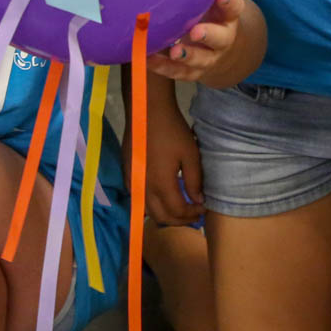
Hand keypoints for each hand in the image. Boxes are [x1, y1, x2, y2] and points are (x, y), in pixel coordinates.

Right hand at [138, 107, 205, 224]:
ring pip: (147, 210)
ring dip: (164, 215)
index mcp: (161, 184)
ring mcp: (132, 182)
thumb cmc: (172, 130)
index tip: (203, 208)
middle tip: (193, 214)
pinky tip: (161, 196)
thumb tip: (197, 200)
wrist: (146, 111)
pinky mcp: (127, 174)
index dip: (192, 214)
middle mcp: (143, 188)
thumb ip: (194, 180)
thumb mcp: (190, 154)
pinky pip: (138, 198)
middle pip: (161, 217)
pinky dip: (151, 204)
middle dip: (179, 220)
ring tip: (179, 209)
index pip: (178, 211)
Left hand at [149, 0, 250, 82]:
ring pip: (199, 60)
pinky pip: (177, 73)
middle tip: (196, 32)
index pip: (234, 8)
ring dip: (186, 56)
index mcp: (229, 16)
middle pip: (220, 39)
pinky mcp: (191, 72)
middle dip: (208, 35)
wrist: (222, 51)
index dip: (230, 3)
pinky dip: (161, 67)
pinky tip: (146, 58)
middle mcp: (222, 39)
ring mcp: (207, 58)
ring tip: (173, 51)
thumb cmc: (214, 12)